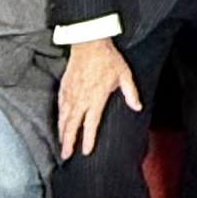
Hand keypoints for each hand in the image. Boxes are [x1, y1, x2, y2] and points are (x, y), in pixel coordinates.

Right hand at [57, 38, 141, 159]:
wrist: (89, 42)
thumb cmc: (108, 58)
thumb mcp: (124, 74)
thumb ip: (131, 93)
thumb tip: (138, 107)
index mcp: (96, 98)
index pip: (91, 123)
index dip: (88, 139)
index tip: (86, 151)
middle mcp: (81, 98)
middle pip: (72, 124)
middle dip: (68, 141)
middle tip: (66, 155)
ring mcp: (71, 92)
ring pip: (64, 116)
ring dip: (62, 132)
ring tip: (62, 144)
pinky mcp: (64, 86)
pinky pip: (60, 105)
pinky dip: (59, 116)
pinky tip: (59, 123)